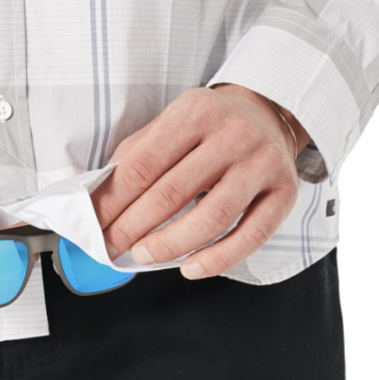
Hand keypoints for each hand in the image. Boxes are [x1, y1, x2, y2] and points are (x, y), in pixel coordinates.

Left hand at [91, 84, 309, 278]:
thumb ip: (136, 155)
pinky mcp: (284, 192)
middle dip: (132, 228)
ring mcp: (261, 164)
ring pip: (210, 219)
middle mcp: (232, 135)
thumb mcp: (170, 122)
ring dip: (169, 245)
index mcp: (195, 112)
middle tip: (112, 246)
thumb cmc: (210, 124)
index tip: (94, 224)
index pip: (143, 165)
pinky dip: (218, 259)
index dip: (112, 201)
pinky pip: (250, 236)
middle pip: (171, 194)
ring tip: (143, 255)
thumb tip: (100, 199)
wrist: (268, 111)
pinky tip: (190, 268)